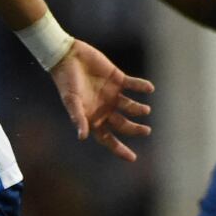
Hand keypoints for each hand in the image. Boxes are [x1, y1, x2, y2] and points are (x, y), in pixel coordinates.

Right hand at [50, 39, 154, 161]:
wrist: (68, 56)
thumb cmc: (66, 81)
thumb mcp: (71, 101)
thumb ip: (78, 117)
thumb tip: (82, 137)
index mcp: (93, 117)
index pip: (108, 138)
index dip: (119, 149)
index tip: (132, 158)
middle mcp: (105, 108)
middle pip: (123, 124)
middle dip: (135, 129)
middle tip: (146, 131)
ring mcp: (112, 93)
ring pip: (130, 106)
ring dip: (139, 109)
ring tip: (145, 110)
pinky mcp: (117, 78)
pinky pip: (133, 84)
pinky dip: (142, 86)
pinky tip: (149, 88)